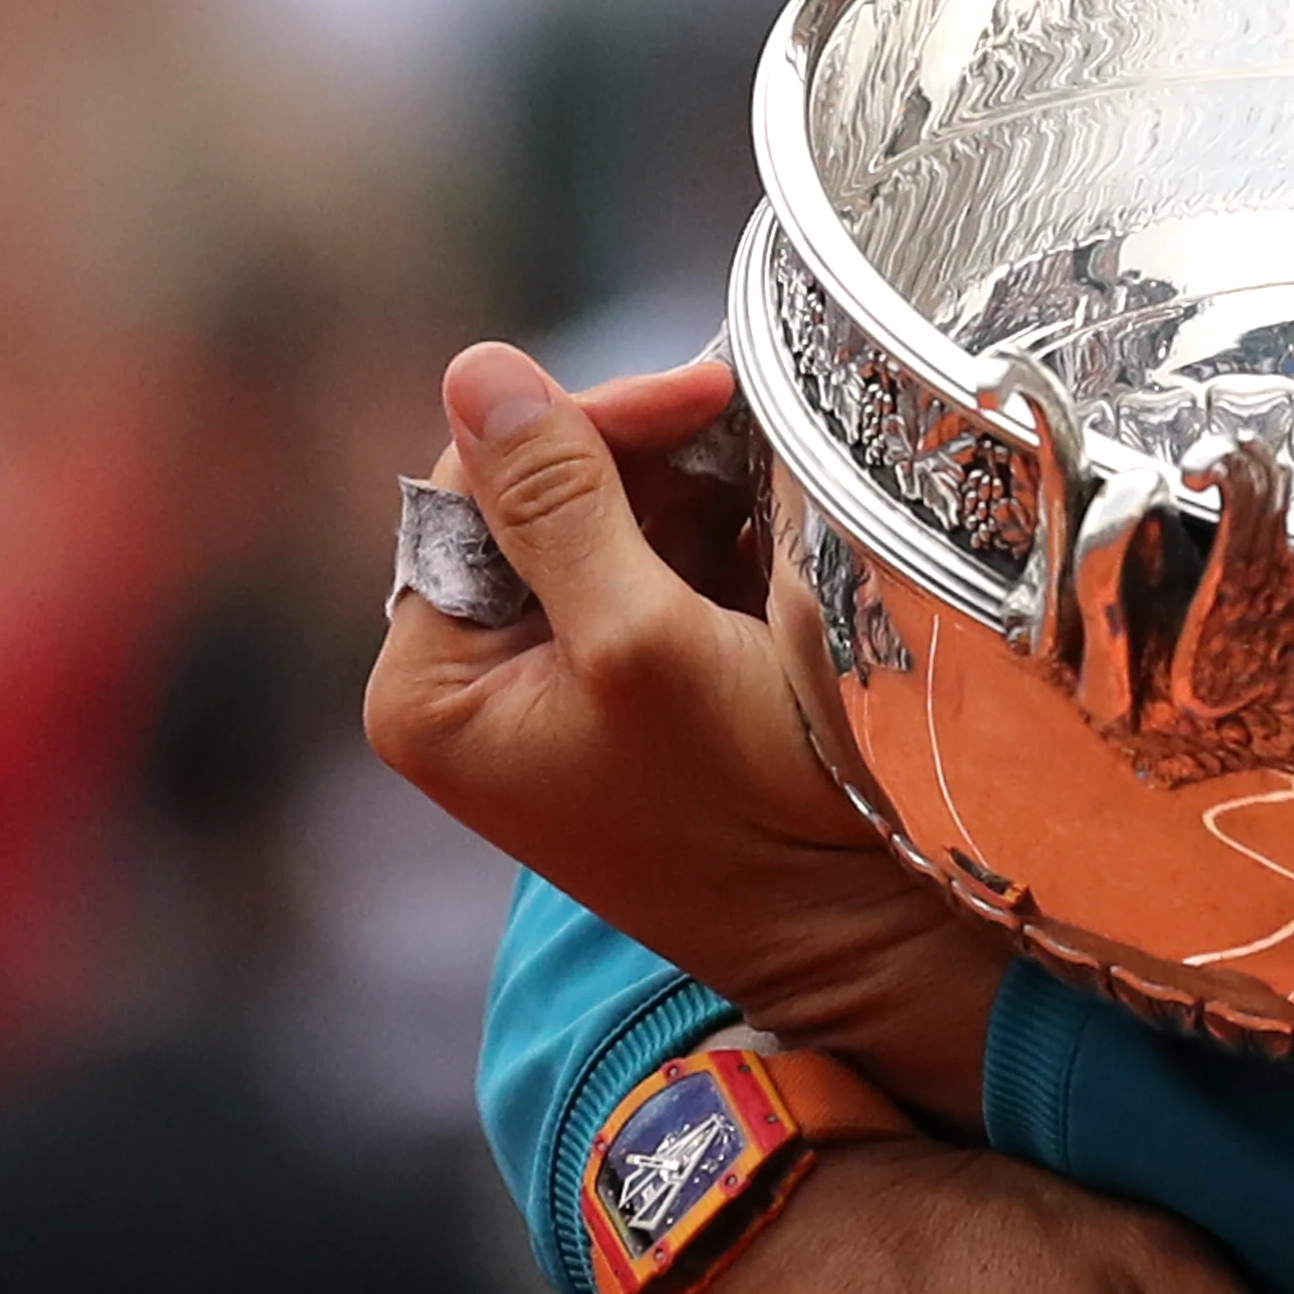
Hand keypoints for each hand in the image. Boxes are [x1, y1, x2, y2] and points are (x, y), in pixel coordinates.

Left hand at [365, 342, 1007, 1119]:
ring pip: (601, 519)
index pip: (469, 490)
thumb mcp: (640, 643)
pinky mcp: (631, 687)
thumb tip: (474, 364)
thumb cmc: (747, 812)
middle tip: (750, 420)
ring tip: (776, 482)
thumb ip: (556, 505)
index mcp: (427, 688)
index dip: (580, 422)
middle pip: (530, 497)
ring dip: (690, 488)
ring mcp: (552, 685)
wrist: (866, 929)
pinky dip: (714, 533)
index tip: (706, 391)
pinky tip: (777, 530)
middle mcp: (471, 685)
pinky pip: (651, 564)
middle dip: (642, 456)